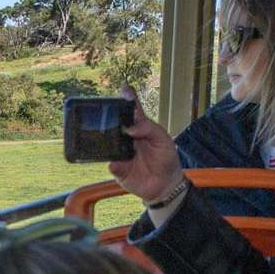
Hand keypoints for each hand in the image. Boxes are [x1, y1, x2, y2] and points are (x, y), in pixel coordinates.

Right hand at [106, 87, 184, 208]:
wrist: (165, 185)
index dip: (127, 97)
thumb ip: (149, 129)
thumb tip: (130, 128)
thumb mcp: (163, 140)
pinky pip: (111, 163)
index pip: (131, 109)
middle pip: (115, 123)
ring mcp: (120, 152)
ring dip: (108, 140)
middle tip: (112, 113)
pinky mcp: (118, 168)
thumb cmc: (166, 158)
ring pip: (108, 142)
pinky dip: (113, 163)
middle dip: (110, 117)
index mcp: (139, 127)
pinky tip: (117, 162)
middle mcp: (127, 137)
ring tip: (114, 138)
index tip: (124, 88)